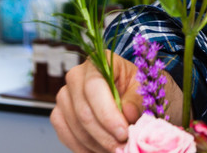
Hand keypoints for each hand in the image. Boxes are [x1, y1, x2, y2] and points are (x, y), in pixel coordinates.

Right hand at [51, 52, 182, 152]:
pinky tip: (100, 150)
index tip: (124, 133)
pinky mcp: (60, 114)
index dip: (108, 114)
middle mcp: (77, 76)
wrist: (133, 98)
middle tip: (122, 147)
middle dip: (104, 135)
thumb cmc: (139, 90)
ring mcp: (65, 96)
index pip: (94, 88)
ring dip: (96, 144)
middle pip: (83, 111)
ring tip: (116, 149)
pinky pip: (65, 134)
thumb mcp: (146, 89)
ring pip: (75, 126)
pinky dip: (83, 147)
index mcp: (99, 62)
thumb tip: (127, 112)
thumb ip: (137, 99)